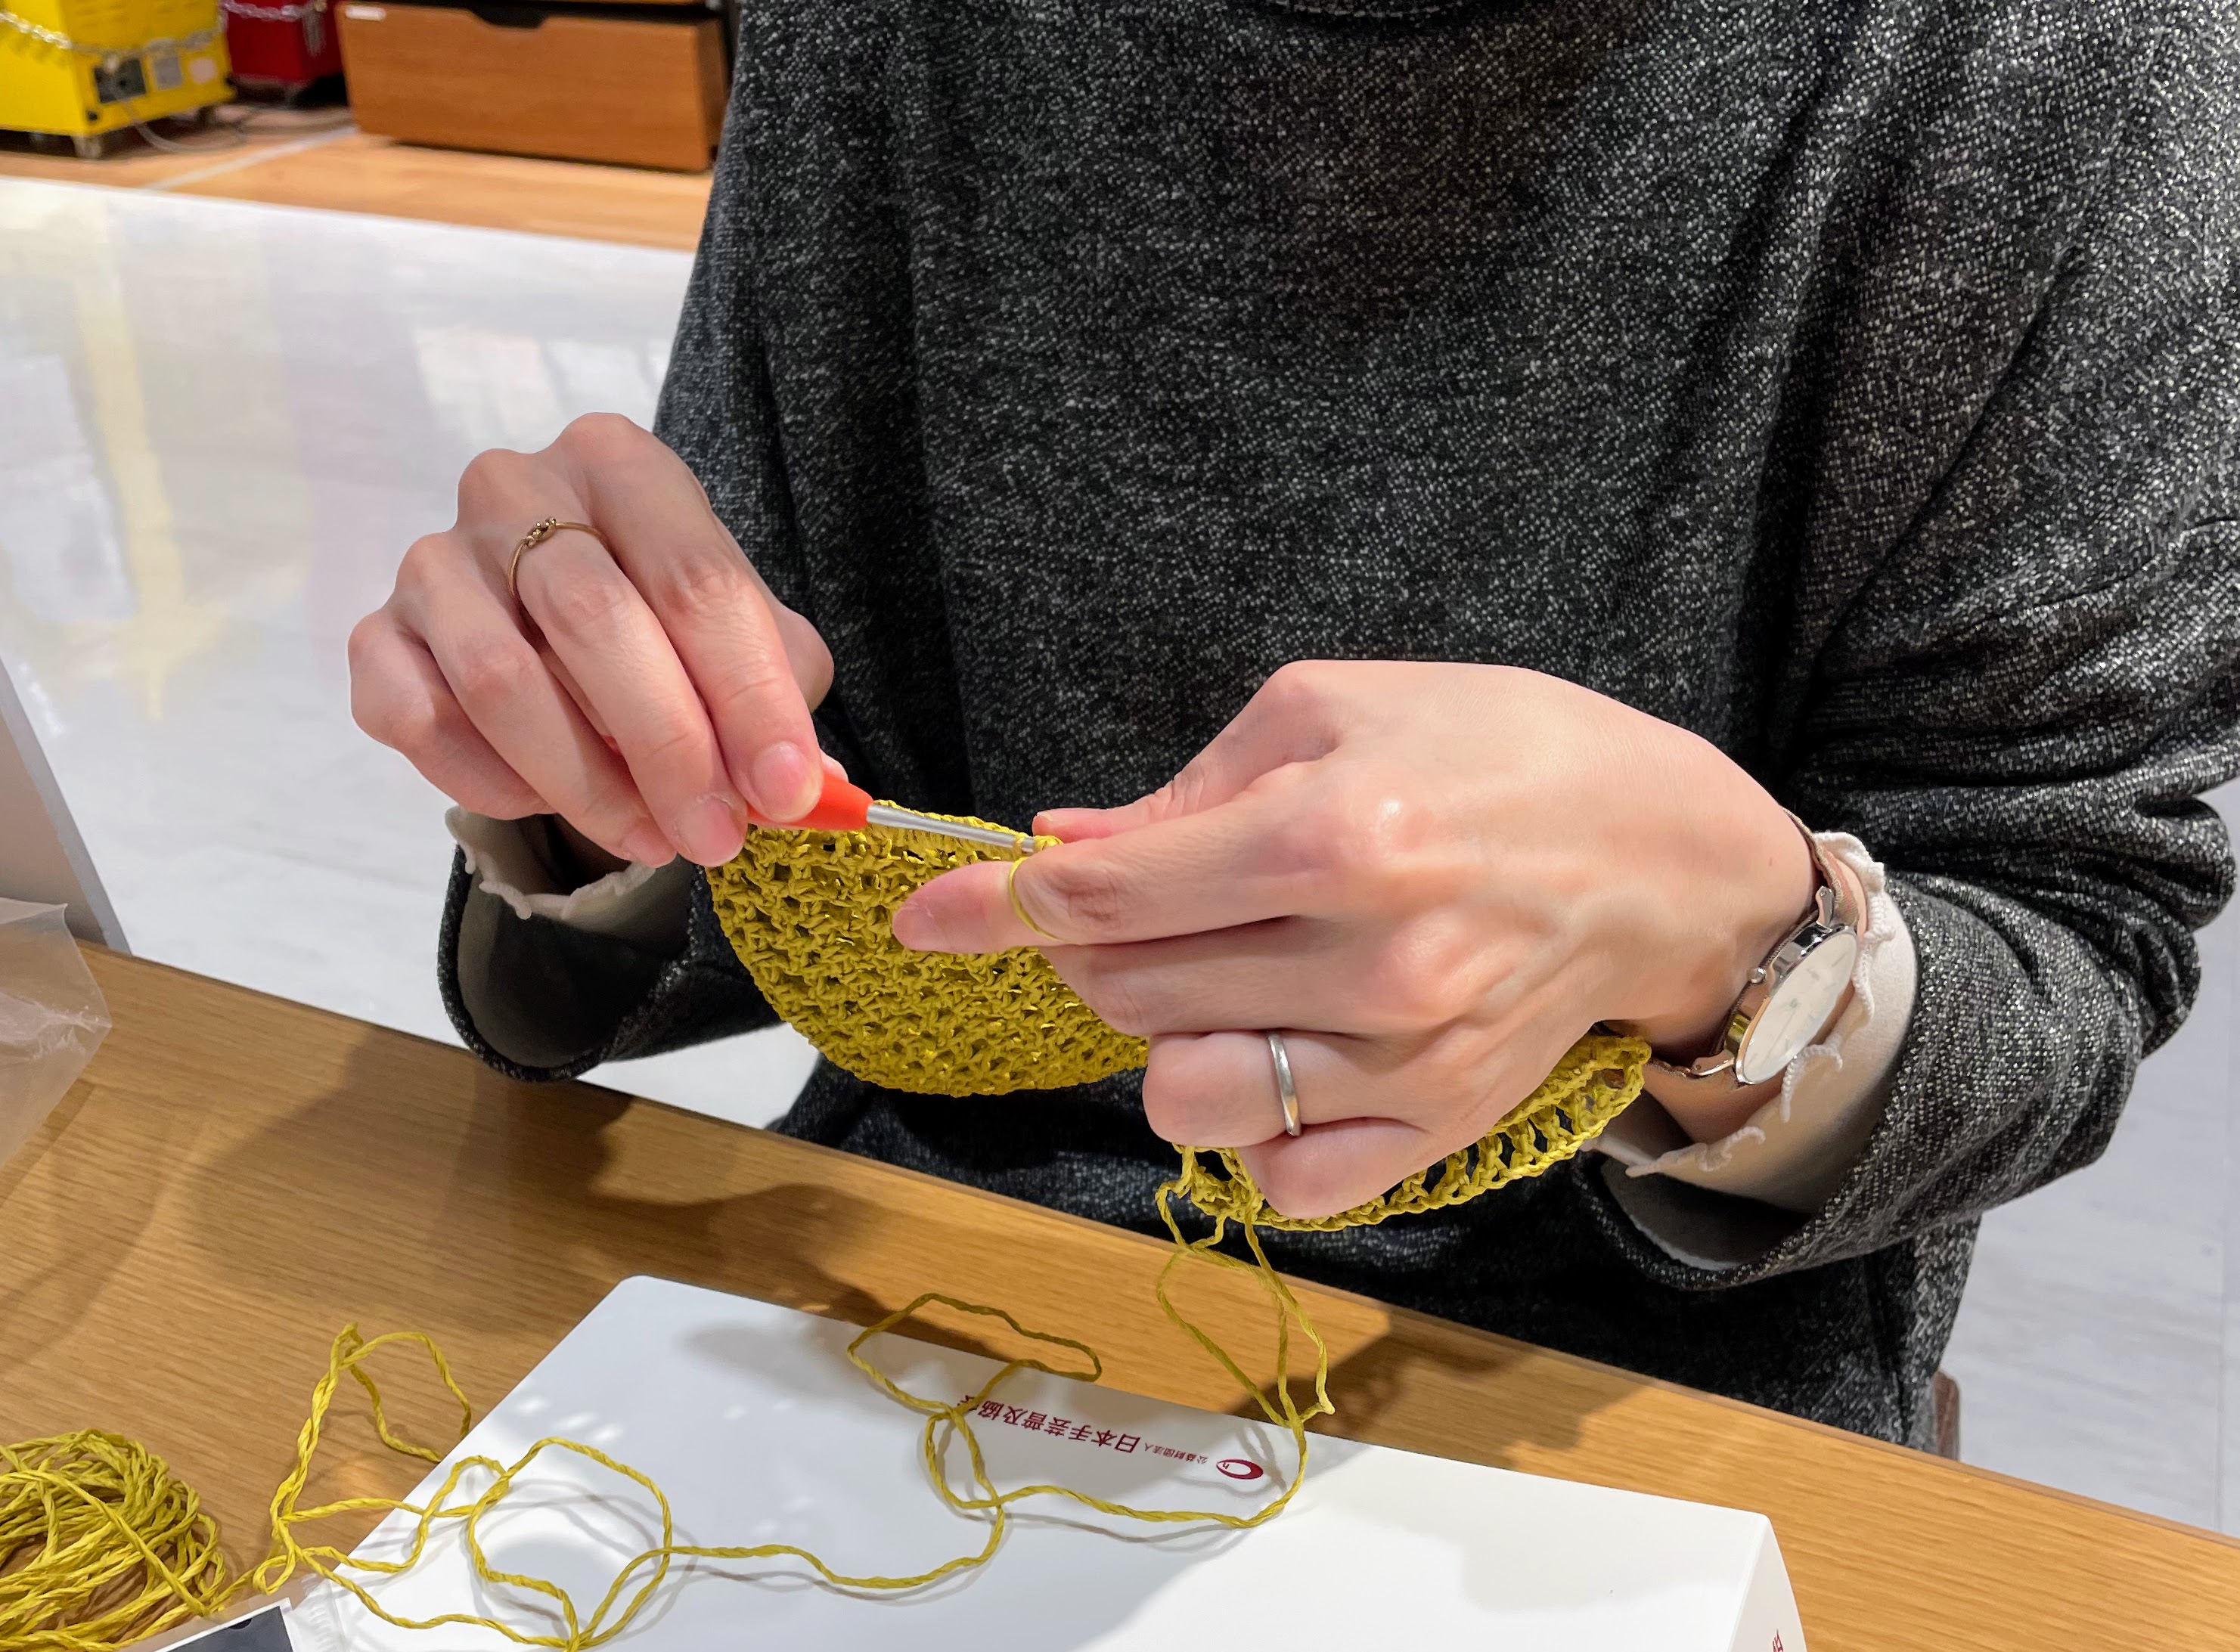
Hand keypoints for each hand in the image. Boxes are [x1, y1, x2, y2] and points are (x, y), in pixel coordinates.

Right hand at [349, 414, 833, 867]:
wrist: (561, 623)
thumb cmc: (669, 624)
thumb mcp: (747, 639)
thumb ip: (778, 695)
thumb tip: (801, 787)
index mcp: (621, 464)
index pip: (696, 581)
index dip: (749, 696)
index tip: (785, 791)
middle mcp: (516, 488)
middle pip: (595, 620)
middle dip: (668, 749)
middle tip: (713, 836)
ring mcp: (434, 558)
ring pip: (502, 682)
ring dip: (585, 783)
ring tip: (648, 836)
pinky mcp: (376, 631)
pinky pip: (421, 720)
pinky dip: (490, 782)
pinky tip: (542, 800)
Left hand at [889, 661, 1816, 1219]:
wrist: (1662, 855)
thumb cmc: (1498, 750)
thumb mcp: (1338, 707)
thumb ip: (1190, 785)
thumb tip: (1064, 845)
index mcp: (1335, 835)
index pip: (1109, 898)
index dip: (992, 908)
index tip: (925, 915)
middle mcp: (1368, 965)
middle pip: (1128, 997)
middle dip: (1077, 954)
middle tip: (1110, 912)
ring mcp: (1406, 1065)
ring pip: (1183, 1100)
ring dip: (1156, 1040)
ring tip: (1207, 982)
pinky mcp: (1439, 1131)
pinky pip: (1281, 1183)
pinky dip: (1244, 1132)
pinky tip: (1268, 1060)